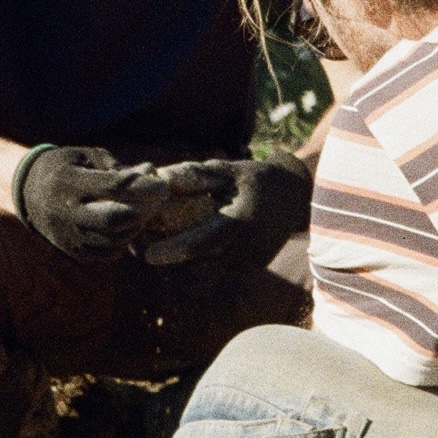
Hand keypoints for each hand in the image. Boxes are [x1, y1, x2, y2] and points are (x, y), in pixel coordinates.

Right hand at [14, 145, 171, 263]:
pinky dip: (125, 240)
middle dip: (144, 211)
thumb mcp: (88, 156)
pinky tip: (129, 225)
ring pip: (114, 240)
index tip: (163, 185)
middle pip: (114, 219)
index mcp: (69, 182)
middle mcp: (66, 211)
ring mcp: (67, 235)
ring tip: (145, 210)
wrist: (28, 193)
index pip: (114, 187)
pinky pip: (108, 253)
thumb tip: (151, 173)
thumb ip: (119, 166)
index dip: (144, 187)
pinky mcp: (72, 251)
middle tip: (159, 200)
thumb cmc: (67, 167)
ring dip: (137, 226)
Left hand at [140, 150, 312, 270]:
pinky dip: (202, 256)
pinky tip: (185, 243)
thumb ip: (197, 176)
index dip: (173, 250)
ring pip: (207, 265)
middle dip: (170, 256)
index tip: (147, 254)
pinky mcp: (252, 266)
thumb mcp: (229, 170)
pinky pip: (219, 265)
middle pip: (199, 260)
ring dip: (184, 258)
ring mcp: (252, 261)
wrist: (296, 197)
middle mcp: (248, 248)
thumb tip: (162, 178)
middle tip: (141, 248)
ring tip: (158, 244)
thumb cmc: (256, 179)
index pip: (202, 242)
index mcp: (242, 222)